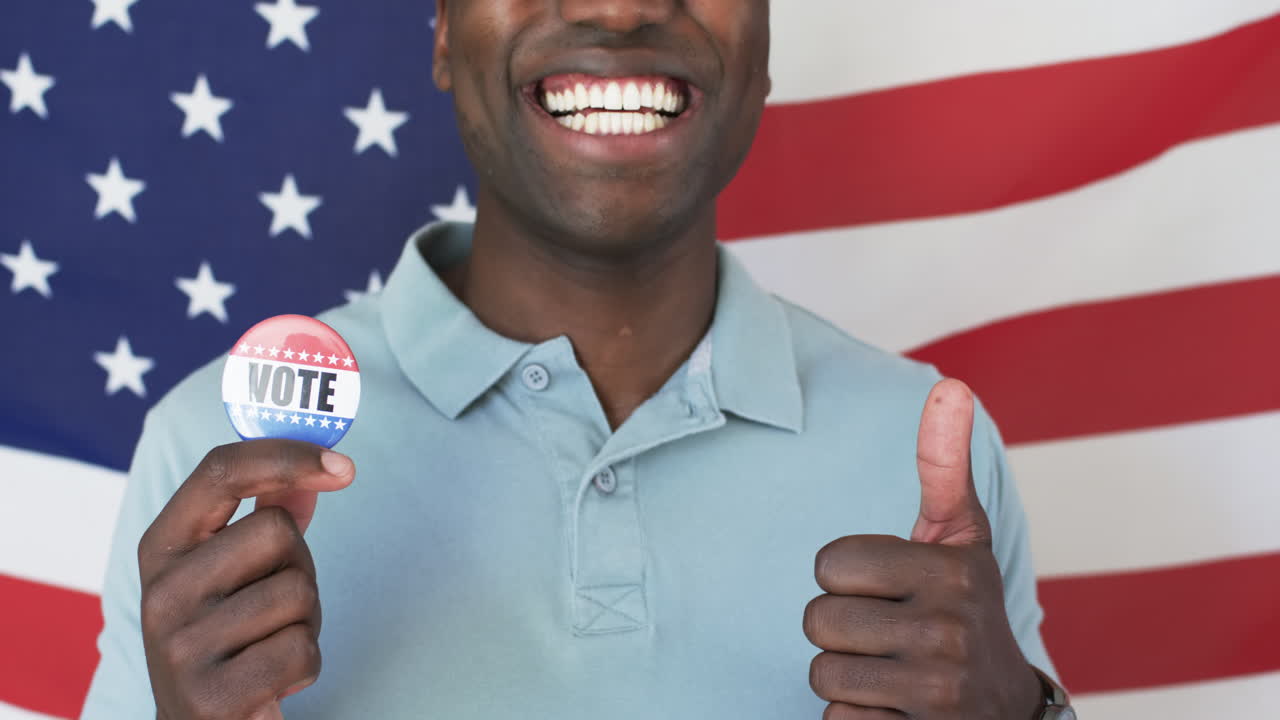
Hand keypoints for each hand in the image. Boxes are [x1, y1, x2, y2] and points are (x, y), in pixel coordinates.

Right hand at [137, 439, 354, 719]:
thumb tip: (317, 468)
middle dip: (300, 564)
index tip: (344, 466)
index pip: (220, 470)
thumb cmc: (229, 636)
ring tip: (268, 643)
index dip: (288, 456)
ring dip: (306, 620)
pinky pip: (302, 650)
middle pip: (278, 529)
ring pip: (299, 592)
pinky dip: (305, 665)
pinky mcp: (210, 696)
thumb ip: (265, 515)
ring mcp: (181, 646)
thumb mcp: (231, 571)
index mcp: (162, 548)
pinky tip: (271, 679)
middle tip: (276, 605)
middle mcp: (161, 591)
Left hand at [803, 379, 1041, 719]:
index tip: (888, 589)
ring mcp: (939, 689)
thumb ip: (945, 465)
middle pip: (818, 619)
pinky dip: (855, 719)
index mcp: (953, 569)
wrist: (1004, 709)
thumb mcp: (960, 538)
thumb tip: (953, 385)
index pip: (829, 562)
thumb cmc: (962, 608)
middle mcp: (952, 628)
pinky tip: (895, 710)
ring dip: (845, 677)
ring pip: (822, 672)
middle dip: (841, 630)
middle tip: (887, 636)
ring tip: (891, 671)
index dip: (845, 578)